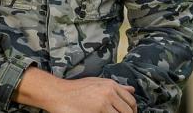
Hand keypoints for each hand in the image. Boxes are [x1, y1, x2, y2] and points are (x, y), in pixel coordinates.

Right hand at [15, 67, 137, 112]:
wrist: (59, 93)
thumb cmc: (76, 88)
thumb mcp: (98, 83)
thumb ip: (116, 87)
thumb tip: (131, 90)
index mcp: (111, 85)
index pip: (130, 100)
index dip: (133, 110)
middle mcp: (110, 93)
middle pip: (128, 110)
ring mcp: (103, 103)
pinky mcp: (97, 112)